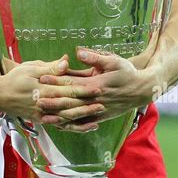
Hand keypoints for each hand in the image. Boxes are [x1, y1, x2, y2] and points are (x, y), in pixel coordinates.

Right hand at [0, 55, 104, 130]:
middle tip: (103, 103)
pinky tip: (85, 126)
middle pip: (70, 105)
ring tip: (98, 116)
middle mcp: (45, 104)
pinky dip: (73, 127)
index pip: (67, 89)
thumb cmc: (14, 78)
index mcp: (44, 89)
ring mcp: (43, 114)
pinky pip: (60, 125)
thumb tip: (66, 61)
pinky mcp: (42, 120)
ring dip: (82, 118)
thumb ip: (50, 68)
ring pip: (66, 118)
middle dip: (87, 105)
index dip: (83, 89)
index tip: (97, 88)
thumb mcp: (30, 68)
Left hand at [38, 48, 159, 131]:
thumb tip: (77, 52)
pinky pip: (83, 123)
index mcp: (96, 84)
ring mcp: (98, 110)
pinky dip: (71, 125)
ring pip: (75, 115)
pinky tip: (60, 126)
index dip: (56, 81)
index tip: (41, 78)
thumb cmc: (128, 72)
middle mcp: (95, 99)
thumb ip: (94, 57)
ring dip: (58, 115)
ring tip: (43, 116)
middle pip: (70, 101)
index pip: (72, 83)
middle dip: (52, 101)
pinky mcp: (101, 117)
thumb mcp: (113, 60)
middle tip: (35, 99)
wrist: (143, 90)